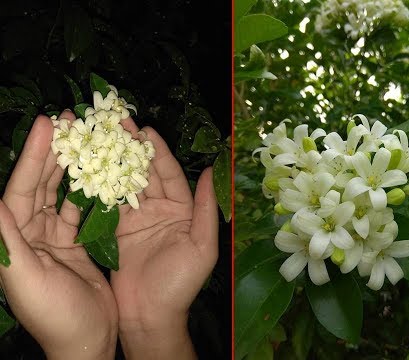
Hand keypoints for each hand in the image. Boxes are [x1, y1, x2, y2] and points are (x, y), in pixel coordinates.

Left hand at [0, 111, 117, 359]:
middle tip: (68, 121)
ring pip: (61, 194)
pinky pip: (81, 210)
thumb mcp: (25, 278)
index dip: (34, 156)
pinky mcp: (76, 243)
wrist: (86, 339)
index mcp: (15, 238)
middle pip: (40, 185)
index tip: (48, 125)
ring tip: (83, 140)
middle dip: (52, 153)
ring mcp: (55, 237)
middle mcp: (30, 233)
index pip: (21, 189)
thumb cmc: (54, 314)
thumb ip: (6, 240)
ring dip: (71, 167)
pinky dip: (89, 191)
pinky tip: (100, 174)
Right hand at [110, 118, 218, 358]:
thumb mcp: (202, 246)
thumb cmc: (180, 283)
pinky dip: (103, 184)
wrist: (150, 314)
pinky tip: (93, 164)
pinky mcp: (118, 229)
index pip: (171, 174)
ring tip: (103, 137)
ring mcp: (138, 218)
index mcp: (183, 210)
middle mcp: (161, 209)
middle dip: (135, 148)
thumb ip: (206, 208)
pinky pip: (111, 202)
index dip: (159, 152)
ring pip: (128, 183)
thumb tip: (212, 171)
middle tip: (119, 123)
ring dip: (117, 161)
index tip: (145, 130)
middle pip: (147, 173)